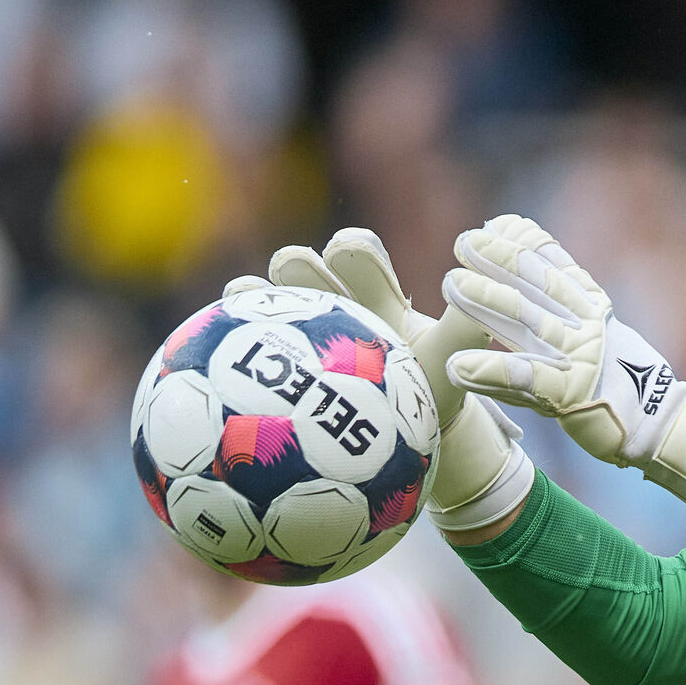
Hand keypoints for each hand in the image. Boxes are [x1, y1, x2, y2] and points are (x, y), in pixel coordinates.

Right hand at [243, 228, 486, 427]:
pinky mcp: (272, 365)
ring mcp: (298, 335)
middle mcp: (333, 306)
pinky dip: (226, 348)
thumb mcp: (450, 359)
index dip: (353, 249)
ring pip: (266, 305)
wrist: (403, 435)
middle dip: (298, 265)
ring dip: (253, 298)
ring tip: (244, 298)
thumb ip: (464, 325)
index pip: (360, 256)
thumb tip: (472, 286)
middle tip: (294, 267)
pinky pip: (243, 352)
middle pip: (306, 272)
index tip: (347, 250)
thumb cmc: (427, 391)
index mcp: (374, 296)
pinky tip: (212, 353)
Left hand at [442, 215, 685, 528]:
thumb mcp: (602, 336)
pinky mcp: (570, 396)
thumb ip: (571, 307)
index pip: (559, 268)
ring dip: (489, 302)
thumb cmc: (623, 383)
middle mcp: (587, 329)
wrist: (660, 426)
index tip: (499, 223)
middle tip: (466, 243)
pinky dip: (491, 372)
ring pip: (529, 323)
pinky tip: (458, 367)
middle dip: (501, 261)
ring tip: (452, 284)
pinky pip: (525, 380)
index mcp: (594, 313)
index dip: (528, 243)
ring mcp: (580, 360)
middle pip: (539, 287)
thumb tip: (542, 271)